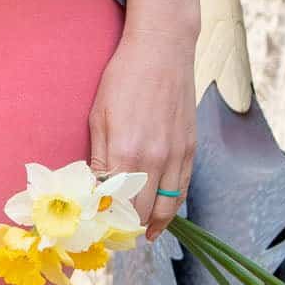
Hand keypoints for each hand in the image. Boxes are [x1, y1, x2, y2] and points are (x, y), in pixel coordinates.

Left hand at [88, 31, 196, 239]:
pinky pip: (182, 190)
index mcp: (126, 152)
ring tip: (138, 233)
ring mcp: (177, 155)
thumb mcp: (98, 117)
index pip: (116, 205)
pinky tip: (160, 215)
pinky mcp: (190, 149)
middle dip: (126, 227)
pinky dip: (171, 206)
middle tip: (112, 234)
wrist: (162, 51)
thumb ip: (97, 158)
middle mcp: (155, 159)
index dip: (105, 222)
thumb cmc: (123, 79)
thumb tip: (94, 191)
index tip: (95, 229)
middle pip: (142, 213)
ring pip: (167, 207)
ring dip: (151, 223)